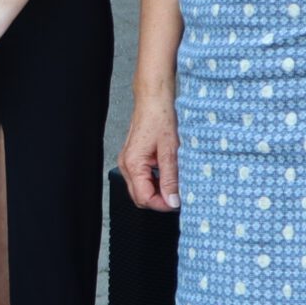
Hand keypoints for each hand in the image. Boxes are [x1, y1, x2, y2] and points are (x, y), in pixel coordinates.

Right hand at [119, 90, 180, 211]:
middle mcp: (126, 165)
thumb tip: (172, 200)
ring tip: (176, 181)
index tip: (178, 202)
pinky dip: (156, 181)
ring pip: (141, 188)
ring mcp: (128, 162)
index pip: (144, 198)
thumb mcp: (171, 151)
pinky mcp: (134, 158)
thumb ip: (170, 179)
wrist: (154, 100)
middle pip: (140, 197)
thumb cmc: (160, 118)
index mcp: (133, 164)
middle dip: (159, 200)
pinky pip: (142, 178)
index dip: (162, 204)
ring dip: (158, 190)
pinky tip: (168, 173)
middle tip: (179, 195)